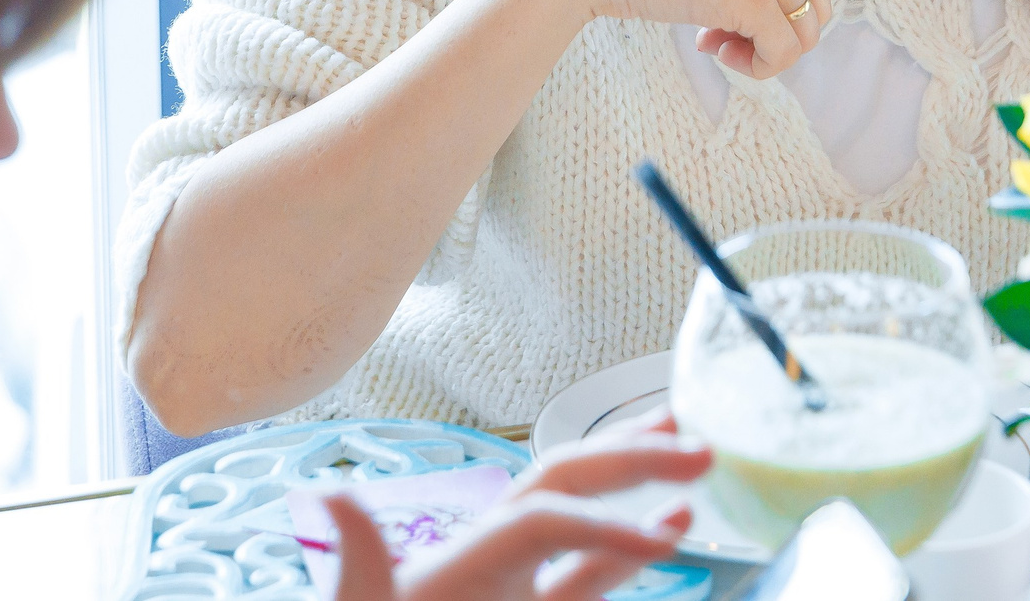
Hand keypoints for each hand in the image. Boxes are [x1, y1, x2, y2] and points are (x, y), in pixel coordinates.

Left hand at [326, 413, 713, 600]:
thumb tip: (333, 498)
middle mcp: (491, 567)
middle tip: (695, 445)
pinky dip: (629, 552)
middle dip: (626, 460)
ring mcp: (515, 596)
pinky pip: (586, 581)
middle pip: (565, 489)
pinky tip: (673, 536)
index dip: (604, 524)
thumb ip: (360, 569)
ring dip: (635, 488)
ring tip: (693, 471)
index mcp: (459, 562)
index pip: (543, 521)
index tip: (671, 538)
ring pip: (582, 527)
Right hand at [533, 0, 851, 78]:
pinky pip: (783, 53)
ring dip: (762, 49)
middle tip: (722, 28)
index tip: (749, 6)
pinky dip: (756, 66)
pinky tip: (712, 49)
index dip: (796, 0)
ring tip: (714, 38)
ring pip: (806, 33)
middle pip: (821, 5)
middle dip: (777, 27)